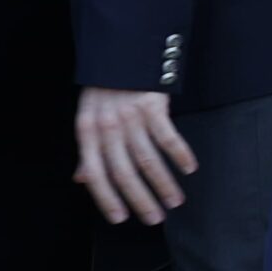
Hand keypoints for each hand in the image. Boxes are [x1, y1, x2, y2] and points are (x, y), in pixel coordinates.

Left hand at [74, 86, 197, 224]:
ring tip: (174, 200)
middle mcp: (108, 127)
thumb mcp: (88, 118)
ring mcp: (131, 116)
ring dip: (163, 183)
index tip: (120, 218)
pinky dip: (180, 154)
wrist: (121, 51)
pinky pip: (168, 137)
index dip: (107, 199)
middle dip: (141, 199)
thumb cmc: (104, 89)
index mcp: (87, 132)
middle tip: (155, 218)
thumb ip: (87, 150)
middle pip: (124, 171)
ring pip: (148, 159)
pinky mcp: (153, 105)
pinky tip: (189, 168)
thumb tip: (82, 180)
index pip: (96, 174)